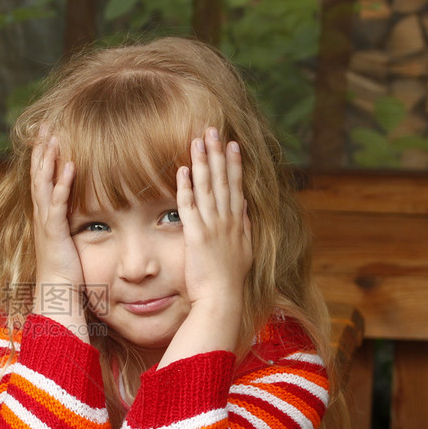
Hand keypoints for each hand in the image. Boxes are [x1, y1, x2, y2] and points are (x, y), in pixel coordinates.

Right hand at [30, 133, 88, 335]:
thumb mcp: (72, 246)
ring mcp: (47, 225)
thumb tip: (89, 219)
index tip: (49, 135)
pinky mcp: (55, 234)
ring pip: (44, 185)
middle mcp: (43, 218)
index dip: (45, 157)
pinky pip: (57, 204)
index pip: (43, 181)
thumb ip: (76, 230)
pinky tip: (71, 166)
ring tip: (53, 136)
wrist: (56, 299)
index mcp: (47, 218)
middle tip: (45, 125)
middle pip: (39, 175)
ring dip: (49, 159)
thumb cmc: (67, 277)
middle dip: (42, 150)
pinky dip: (63, 184)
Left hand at [176, 127, 251, 309]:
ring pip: (207, 187)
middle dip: (218, 153)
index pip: (236, 186)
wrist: (223, 298)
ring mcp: (213, 226)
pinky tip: (183, 169)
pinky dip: (186, 187)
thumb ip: (243, 226)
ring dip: (203, 162)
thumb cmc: (230, 280)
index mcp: (238, 222)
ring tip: (198, 140)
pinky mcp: (197, 235)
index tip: (232, 143)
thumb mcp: (244, 249)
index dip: (234, 163)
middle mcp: (227, 220)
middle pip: (222, 180)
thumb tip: (243, 207)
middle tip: (213, 129)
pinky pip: (190, 206)